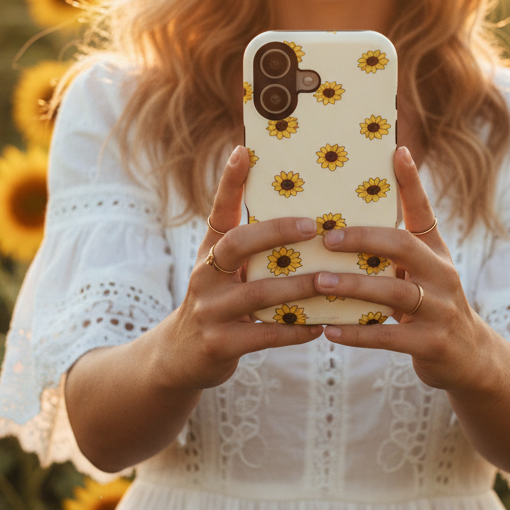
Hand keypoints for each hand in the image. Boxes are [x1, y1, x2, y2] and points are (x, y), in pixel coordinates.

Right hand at [156, 146, 323, 393]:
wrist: (179, 358)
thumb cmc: (218, 304)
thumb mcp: (222, 272)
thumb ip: (251, 250)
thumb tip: (303, 219)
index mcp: (209, 253)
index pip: (219, 211)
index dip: (230, 181)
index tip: (245, 151)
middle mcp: (204, 276)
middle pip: (236, 244)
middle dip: (276, 232)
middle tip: (314, 226)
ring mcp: (210, 311)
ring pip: (258, 293)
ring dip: (298, 287)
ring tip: (329, 280)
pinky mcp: (219, 345)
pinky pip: (264, 335)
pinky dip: (294, 330)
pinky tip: (318, 326)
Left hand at [313, 146, 491, 394]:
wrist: (469, 357)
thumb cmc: (432, 306)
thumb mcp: (425, 272)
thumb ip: (398, 247)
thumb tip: (353, 220)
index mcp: (435, 253)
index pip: (423, 211)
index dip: (411, 182)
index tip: (396, 151)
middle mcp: (441, 275)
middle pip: (404, 247)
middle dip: (363, 239)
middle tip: (327, 238)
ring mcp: (440, 310)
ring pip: (394, 293)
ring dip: (353, 286)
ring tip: (319, 281)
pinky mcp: (431, 344)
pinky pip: (389, 336)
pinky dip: (358, 333)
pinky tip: (330, 330)